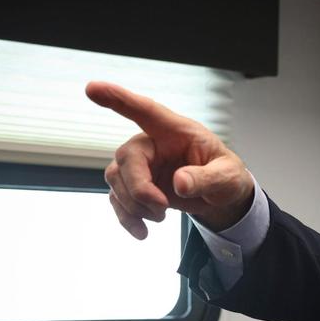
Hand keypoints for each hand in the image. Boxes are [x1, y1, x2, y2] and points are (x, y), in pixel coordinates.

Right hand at [86, 81, 254, 238]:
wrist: (220, 197)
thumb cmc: (226, 176)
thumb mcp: (228, 177)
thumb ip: (206, 179)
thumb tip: (180, 184)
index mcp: (175, 130)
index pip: (144, 110)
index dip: (118, 98)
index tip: (92, 88)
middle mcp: (152, 143)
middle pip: (126, 157)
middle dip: (138, 189)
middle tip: (162, 209)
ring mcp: (141, 164)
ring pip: (116, 179)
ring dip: (134, 204)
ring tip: (162, 216)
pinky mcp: (135, 185)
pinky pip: (117, 199)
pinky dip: (127, 217)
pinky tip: (142, 232)